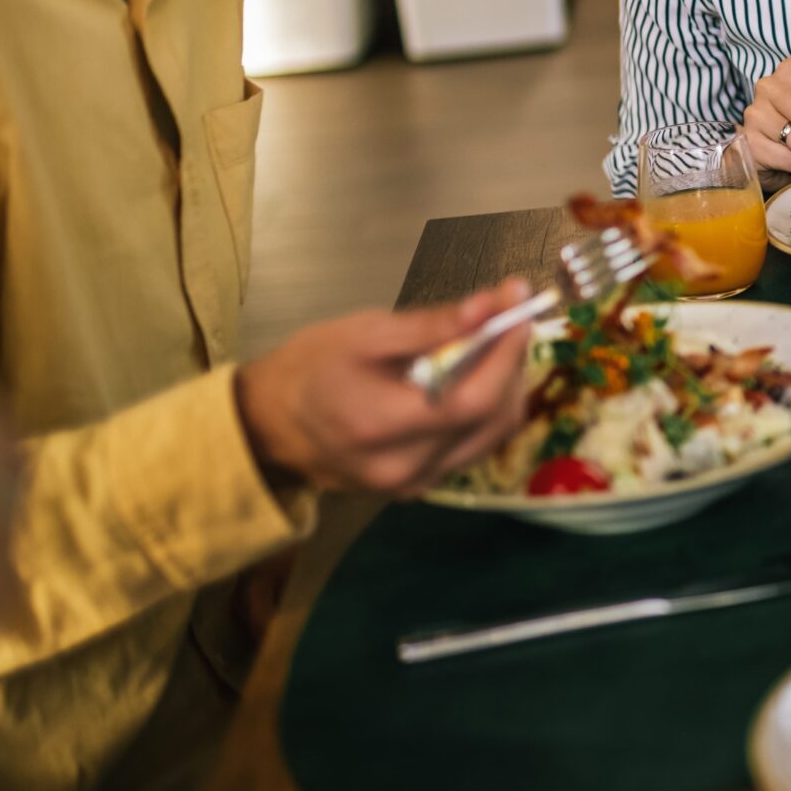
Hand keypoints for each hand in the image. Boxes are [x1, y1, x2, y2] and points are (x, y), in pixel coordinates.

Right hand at [237, 284, 533, 495]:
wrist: (271, 423)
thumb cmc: (312, 369)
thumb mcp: (364, 334)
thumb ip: (431, 325)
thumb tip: (491, 306)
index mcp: (382, 427)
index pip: (473, 398)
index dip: (507, 352)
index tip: (518, 304)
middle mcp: (405, 468)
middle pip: (493, 419)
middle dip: (512, 362)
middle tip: (510, 316)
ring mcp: (415, 484)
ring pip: (492, 435)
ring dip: (506, 385)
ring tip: (495, 342)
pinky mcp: (421, 486)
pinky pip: (475, 446)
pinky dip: (488, 409)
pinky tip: (476, 375)